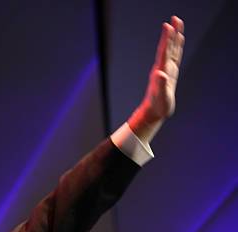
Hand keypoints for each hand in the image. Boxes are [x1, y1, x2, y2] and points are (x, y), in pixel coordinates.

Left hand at [129, 16, 184, 143]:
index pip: (164, 52)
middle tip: (175, 18)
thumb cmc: (157, 106)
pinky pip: (175, 56)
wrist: (153, 112)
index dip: (166, 39)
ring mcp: (166, 70)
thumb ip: (160, 85)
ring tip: (177, 24)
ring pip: (172, 50)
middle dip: (172, 33)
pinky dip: (177, 47)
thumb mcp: (160, 97)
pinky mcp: (170, 73)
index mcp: (160, 72)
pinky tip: (179, 40)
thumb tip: (161, 73)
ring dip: (174, 37)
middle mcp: (162, 68)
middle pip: (168, 47)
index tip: (167, 26)